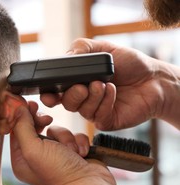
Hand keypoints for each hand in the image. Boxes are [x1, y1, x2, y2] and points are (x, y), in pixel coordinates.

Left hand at [9, 104, 116, 184]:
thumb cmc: (60, 173)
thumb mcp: (34, 149)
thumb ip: (22, 127)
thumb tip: (18, 109)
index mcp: (21, 161)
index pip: (15, 132)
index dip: (21, 117)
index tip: (29, 104)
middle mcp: (36, 158)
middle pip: (35, 128)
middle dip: (44, 124)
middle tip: (47, 120)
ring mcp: (55, 156)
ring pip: (56, 130)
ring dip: (65, 137)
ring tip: (71, 150)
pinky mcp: (72, 153)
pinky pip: (72, 136)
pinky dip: (78, 141)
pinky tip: (81, 153)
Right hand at [40, 38, 166, 130]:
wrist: (153, 79)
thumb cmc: (129, 64)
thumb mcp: (103, 48)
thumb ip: (81, 48)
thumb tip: (66, 56)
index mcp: (76, 82)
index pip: (54, 92)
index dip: (48, 95)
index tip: (49, 95)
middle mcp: (82, 98)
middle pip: (65, 103)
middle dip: (71, 95)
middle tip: (83, 86)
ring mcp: (93, 111)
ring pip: (80, 110)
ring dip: (92, 96)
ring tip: (104, 84)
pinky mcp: (105, 121)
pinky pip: (97, 116)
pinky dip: (104, 102)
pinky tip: (113, 91)